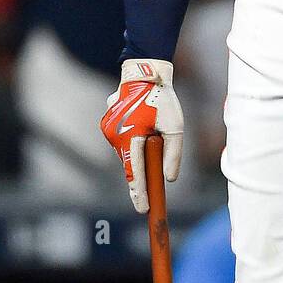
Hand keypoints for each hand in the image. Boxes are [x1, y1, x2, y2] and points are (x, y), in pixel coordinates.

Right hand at [100, 59, 182, 212]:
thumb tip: (168, 179)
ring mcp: (108, 129)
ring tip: (151, 134)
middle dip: (141, 173)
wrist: (144, 74)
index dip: (139, 193)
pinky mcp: (107, 124)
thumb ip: (172, 155)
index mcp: (131, 137)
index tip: (143, 209)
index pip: (134, 173)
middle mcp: (114, 135)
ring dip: (137, 153)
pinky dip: (132, 141)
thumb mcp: (175, 128)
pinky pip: (121, 140)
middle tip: (153, 183)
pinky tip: (142, 125)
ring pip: (125, 152)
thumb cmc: (163, 100)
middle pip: (129, 164)